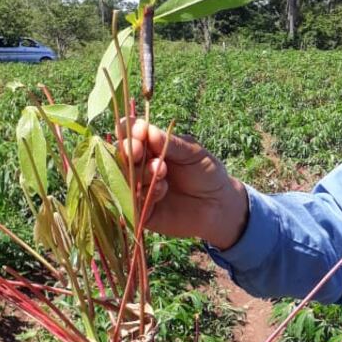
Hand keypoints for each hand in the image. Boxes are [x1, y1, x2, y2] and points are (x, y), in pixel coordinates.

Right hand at [120, 118, 248, 246]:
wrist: (220, 204)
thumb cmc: (207, 173)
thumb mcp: (193, 153)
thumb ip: (170, 143)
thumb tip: (147, 130)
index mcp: (150, 146)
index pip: (131, 133)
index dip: (130, 130)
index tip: (139, 130)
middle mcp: (140, 166)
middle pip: (122, 155)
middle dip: (129, 150)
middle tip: (139, 150)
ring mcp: (139, 188)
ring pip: (126, 177)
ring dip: (140, 171)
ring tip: (161, 170)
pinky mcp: (142, 211)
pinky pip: (134, 202)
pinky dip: (146, 193)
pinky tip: (163, 189)